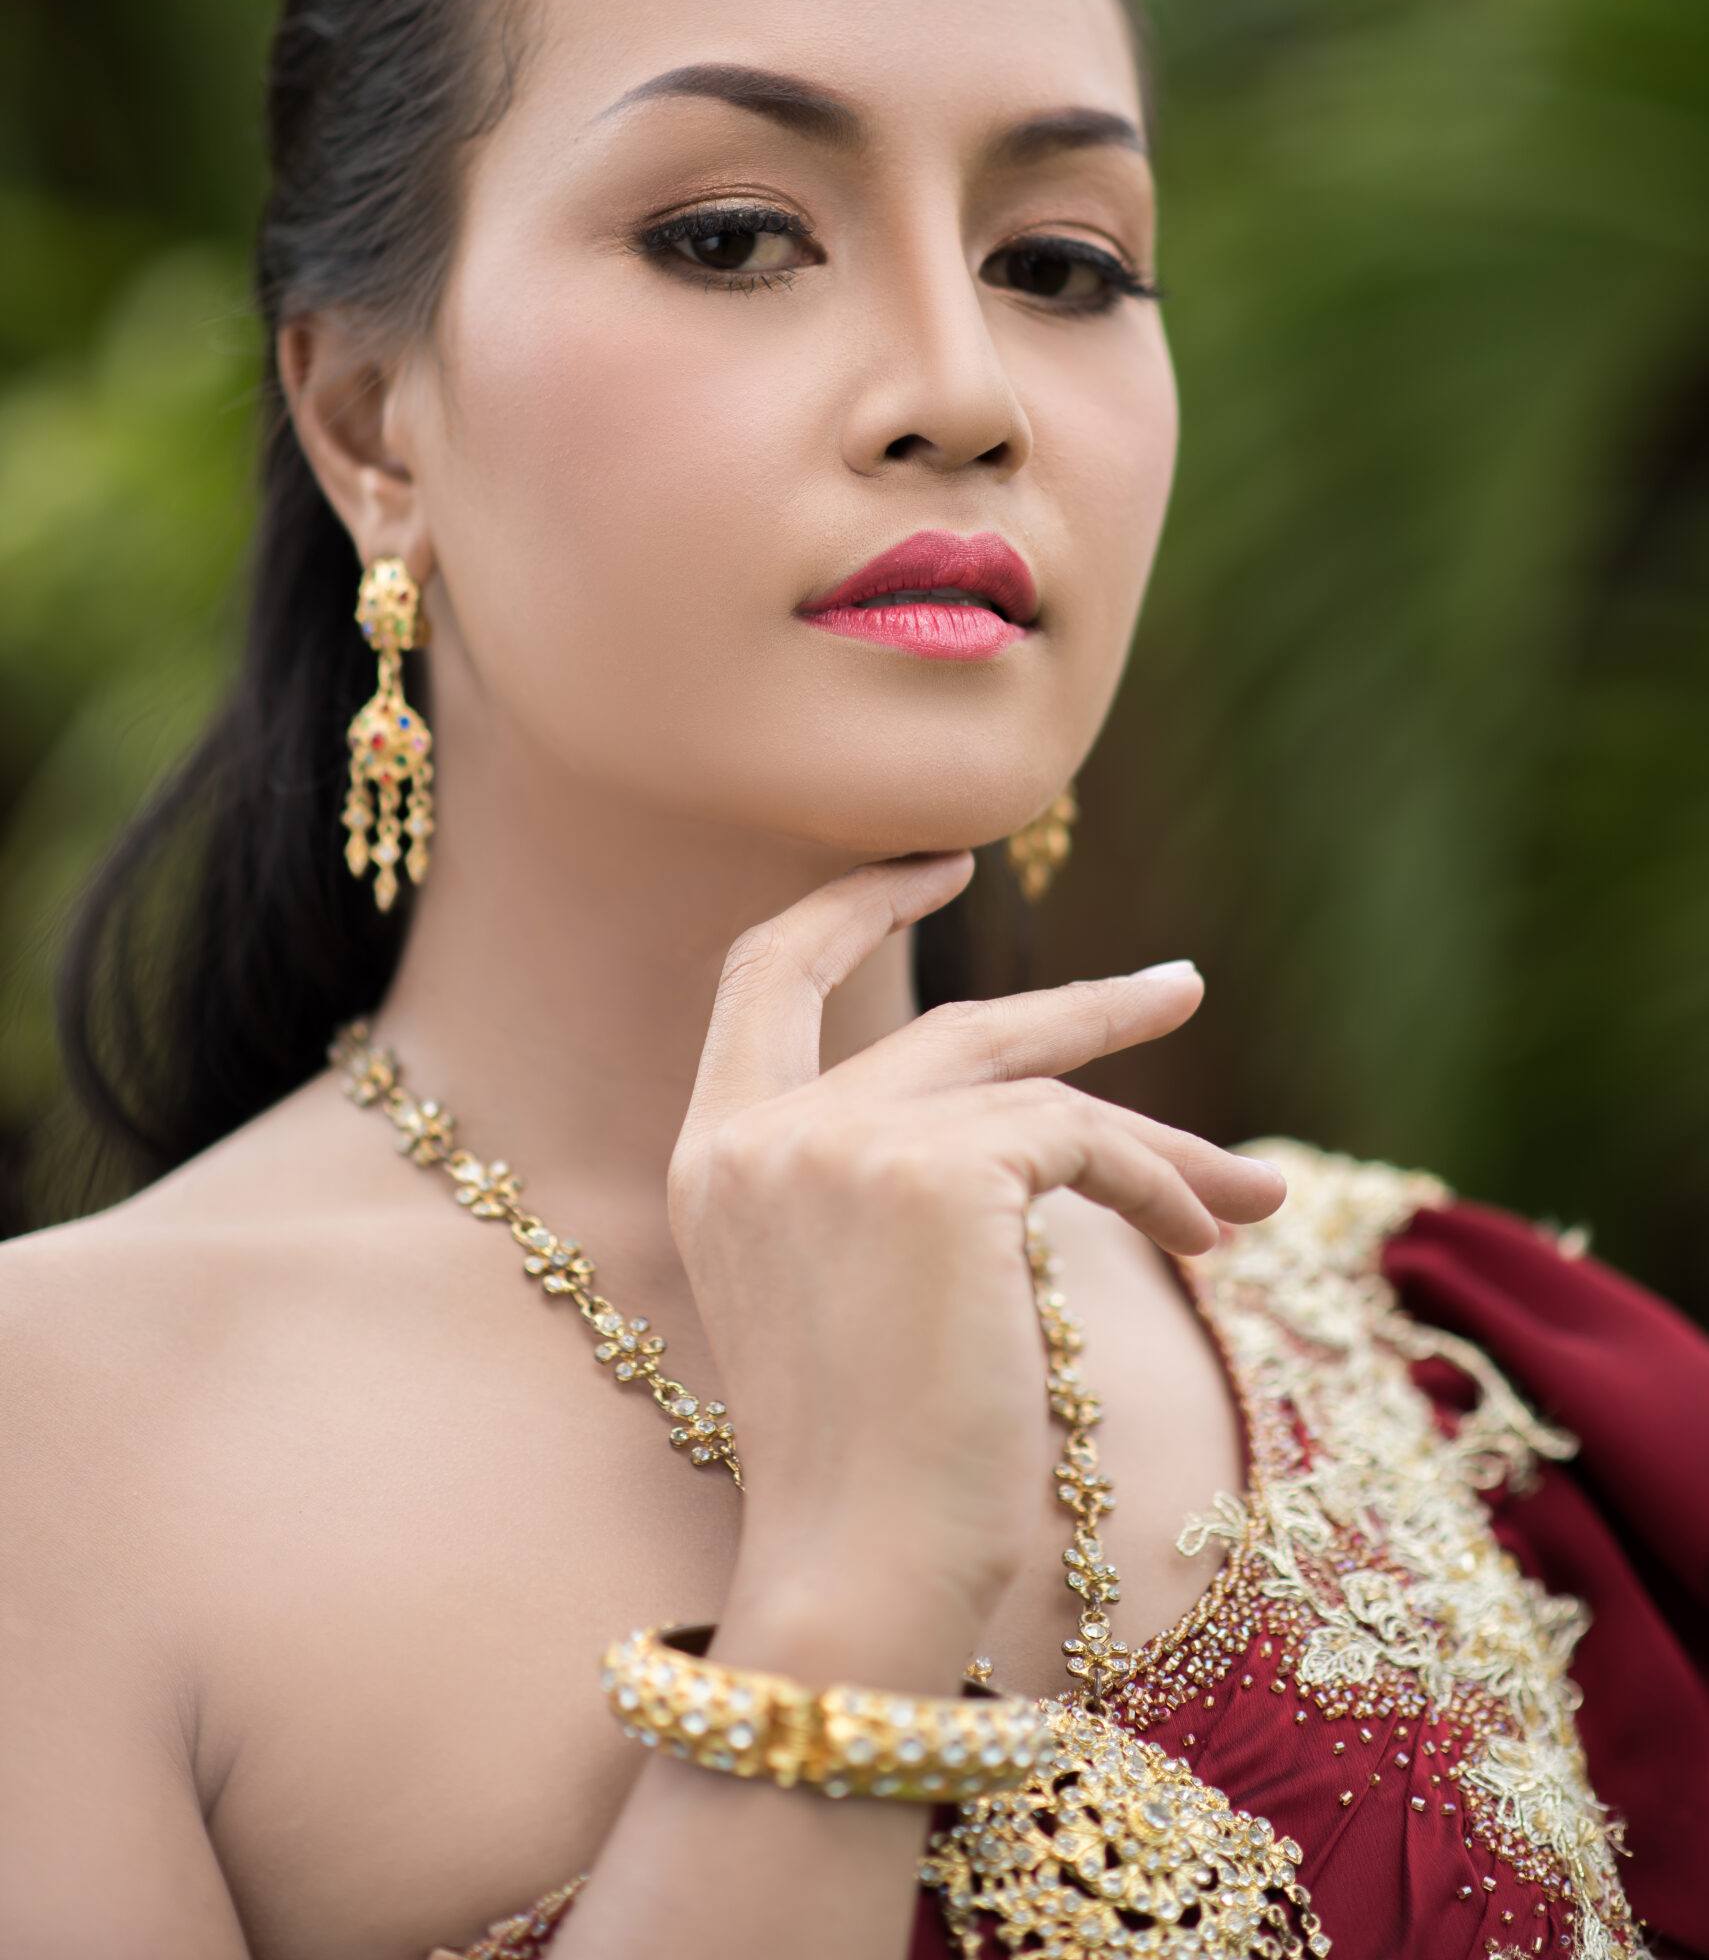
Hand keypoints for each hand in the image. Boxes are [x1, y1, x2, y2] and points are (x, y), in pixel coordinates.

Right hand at [668, 853, 1283, 1690]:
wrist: (860, 1575)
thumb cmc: (866, 1474)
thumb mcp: (851, 1299)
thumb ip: (891, 1187)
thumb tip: (1041, 1124)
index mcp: (712, 1157)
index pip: (764, 976)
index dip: (850, 907)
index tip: (936, 866)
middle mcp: (761, 1131)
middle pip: (947, 1024)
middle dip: (1082, 1008)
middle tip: (1177, 986)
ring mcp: (840, 1141)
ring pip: (1035, 1087)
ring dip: (1157, 1142)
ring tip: (1250, 1191)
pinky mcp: (938, 1171)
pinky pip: (1083, 1142)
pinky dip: (1160, 1186)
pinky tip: (1208, 1248)